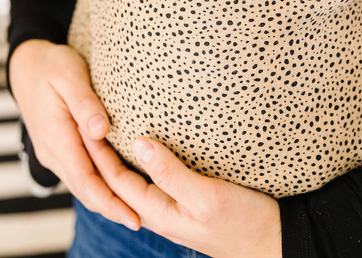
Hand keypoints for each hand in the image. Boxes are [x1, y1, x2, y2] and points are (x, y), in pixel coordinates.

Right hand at [9, 40, 139, 229]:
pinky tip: (121, 184)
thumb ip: (85, 102)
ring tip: (138, 207)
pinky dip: (101, 183)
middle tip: (145, 219)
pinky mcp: (61, 147)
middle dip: (114, 207)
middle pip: (87, 189)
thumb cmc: (51, 65)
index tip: (133, 217)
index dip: (110, 202)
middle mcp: (53, 151)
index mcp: (56, 136)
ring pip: (84, 182)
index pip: (85, 181)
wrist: (26, 64)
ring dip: (108, 197)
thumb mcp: (69, 74)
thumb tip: (101, 130)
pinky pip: (81, 171)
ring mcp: (55, 152)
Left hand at [84, 134, 281, 257]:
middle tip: (88, 120)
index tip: (85, 123)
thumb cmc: (244, 223)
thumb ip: (170, 172)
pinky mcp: (189, 197)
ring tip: (107, 128)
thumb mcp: (206, 197)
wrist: (276, 241)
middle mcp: (161, 209)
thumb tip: (138, 143)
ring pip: (135, 178)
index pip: (115, 179)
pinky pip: (155, 176)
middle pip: (119, 180)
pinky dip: (142, 158)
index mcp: (158, 212)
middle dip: (100, 153)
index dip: (97, 152)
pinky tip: (146, 143)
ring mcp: (174, 204)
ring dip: (118, 155)